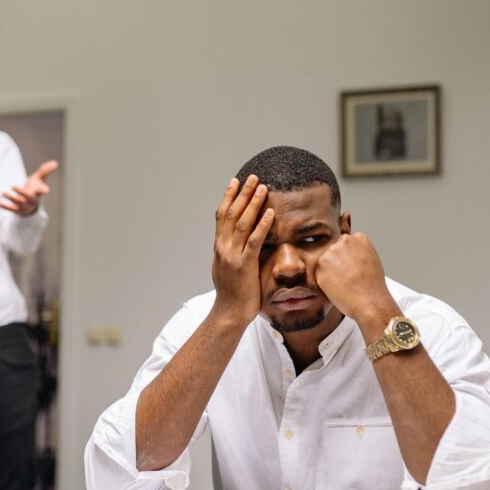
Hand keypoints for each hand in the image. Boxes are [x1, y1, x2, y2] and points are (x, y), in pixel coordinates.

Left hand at [0, 160, 57, 215]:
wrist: (31, 204)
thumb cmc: (35, 188)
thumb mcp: (40, 178)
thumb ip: (45, 170)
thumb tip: (55, 163)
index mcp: (38, 192)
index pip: (42, 191)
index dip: (44, 190)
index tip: (46, 190)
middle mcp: (31, 200)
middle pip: (28, 197)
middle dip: (21, 193)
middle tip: (13, 186)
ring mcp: (24, 206)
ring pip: (18, 203)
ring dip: (10, 198)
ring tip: (2, 193)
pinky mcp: (17, 210)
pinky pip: (10, 209)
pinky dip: (4, 206)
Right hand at [211, 175, 273, 325]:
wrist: (229, 313)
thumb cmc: (232, 293)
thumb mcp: (227, 268)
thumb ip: (230, 252)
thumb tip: (235, 241)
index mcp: (219, 247)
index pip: (221, 215)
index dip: (228, 197)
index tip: (235, 181)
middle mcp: (223, 248)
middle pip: (231, 213)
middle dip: (242, 193)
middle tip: (252, 176)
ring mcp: (232, 256)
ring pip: (242, 223)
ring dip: (252, 203)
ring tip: (263, 187)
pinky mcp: (244, 266)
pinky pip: (254, 241)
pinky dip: (262, 225)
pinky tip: (270, 213)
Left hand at [313, 232, 396, 327]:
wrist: (369, 301)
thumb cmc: (372, 285)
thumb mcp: (371, 259)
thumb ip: (357, 251)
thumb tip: (347, 253)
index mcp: (358, 238)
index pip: (346, 244)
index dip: (348, 258)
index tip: (354, 267)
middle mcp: (343, 241)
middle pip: (334, 250)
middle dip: (337, 262)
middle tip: (348, 276)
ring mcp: (331, 253)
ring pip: (325, 261)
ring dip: (330, 271)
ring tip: (344, 282)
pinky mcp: (320, 266)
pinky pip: (319, 273)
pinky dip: (325, 281)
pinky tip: (337, 287)